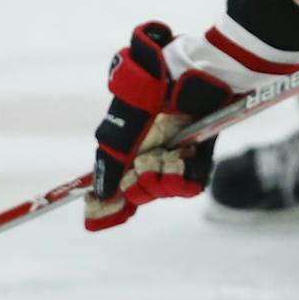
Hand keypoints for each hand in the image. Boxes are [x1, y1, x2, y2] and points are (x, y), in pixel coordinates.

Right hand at [85, 22, 233, 230]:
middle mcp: (152, 159)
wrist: (185, 81)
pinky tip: (178, 158)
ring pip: (163, 191)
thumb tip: (100, 194)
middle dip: (138, 184)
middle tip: (143, 162)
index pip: (118, 190)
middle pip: (139, 193)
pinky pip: (189, 187)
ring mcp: (176, 161)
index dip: (109, 208)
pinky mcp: (199, 161)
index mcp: (131, 152)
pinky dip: (181, 176)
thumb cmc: (151, 98)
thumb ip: (110, 162)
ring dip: (160, 175)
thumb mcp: (122, 130)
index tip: (99, 218)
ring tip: (164, 154)